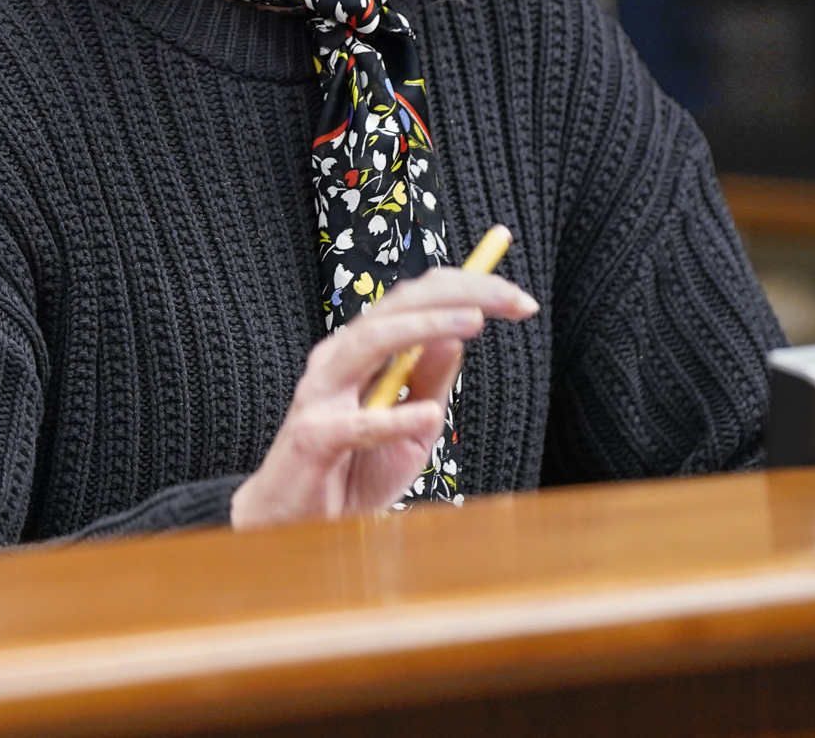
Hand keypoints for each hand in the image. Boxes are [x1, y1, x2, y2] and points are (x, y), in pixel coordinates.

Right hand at [229, 267, 538, 530]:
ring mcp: (321, 393)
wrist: (295, 525)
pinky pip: (356, 423)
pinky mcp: (312, 437)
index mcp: (363, 348)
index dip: (469, 289)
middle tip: (511, 299)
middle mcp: (340, 357)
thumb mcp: (412, 427)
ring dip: (425, 327)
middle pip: (399, 305)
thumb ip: (431, 382)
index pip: (416, 300)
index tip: (519, 298)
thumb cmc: (354, 471)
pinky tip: (428, 414)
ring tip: (473, 323)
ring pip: (371, 341)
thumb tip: (459, 334)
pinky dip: (394, 418)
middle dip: (460, 294)